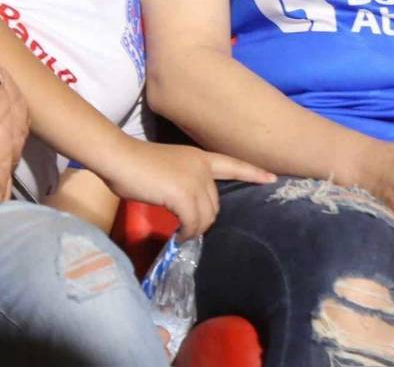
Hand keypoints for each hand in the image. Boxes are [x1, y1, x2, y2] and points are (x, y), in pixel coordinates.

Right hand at [99, 139, 274, 240]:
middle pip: (215, 204)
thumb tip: (185, 205)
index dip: (253, 173)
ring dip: (195, 229)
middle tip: (187, 228)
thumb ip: (183, 181)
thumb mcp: (169, 169)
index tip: (272, 178)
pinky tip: (179, 235)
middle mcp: (202, 167)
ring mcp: (194, 180)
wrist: (121, 158)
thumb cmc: (136, 163)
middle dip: (204, 220)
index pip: (233, 164)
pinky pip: (193, 222)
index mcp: (200, 157)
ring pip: (207, 216)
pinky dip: (187, 233)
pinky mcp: (183, 195)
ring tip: (182, 233)